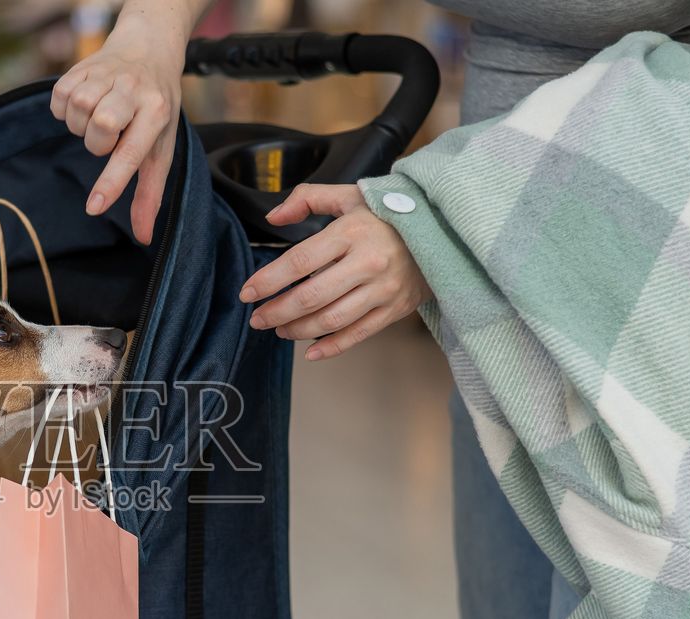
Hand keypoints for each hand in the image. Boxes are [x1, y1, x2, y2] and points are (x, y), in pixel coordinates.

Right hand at [50, 15, 183, 244]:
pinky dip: (64, 108)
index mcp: (158, 113)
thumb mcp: (162, 147)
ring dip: (79, 125)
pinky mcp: (83, 65)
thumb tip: (144, 236)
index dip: (111, 182)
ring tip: (96, 119)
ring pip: (77, 109)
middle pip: (100, 125)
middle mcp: (134, 90)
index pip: (132, 153)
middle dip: (96, 142)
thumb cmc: (157, 107)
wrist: (150, 47)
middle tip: (108, 138)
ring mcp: (107, 74)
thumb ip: (150, 192)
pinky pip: (59, 96)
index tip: (93, 208)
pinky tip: (82, 105)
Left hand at [240, 184, 430, 360]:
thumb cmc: (387, 214)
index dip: (269, 280)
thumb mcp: (349, 196)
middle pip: (311, 296)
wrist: (442, 230)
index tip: (247, 292)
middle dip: (277, 312)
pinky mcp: (394, 308)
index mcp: (351, 232)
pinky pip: (358, 334)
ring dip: (298, 330)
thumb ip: (307, 198)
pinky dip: (331, 347)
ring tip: (278, 330)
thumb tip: (273, 217)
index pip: (299, 261)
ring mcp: (383, 289)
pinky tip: (310, 351)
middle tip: (257, 319)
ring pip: (331, 319)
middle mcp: (367, 263)